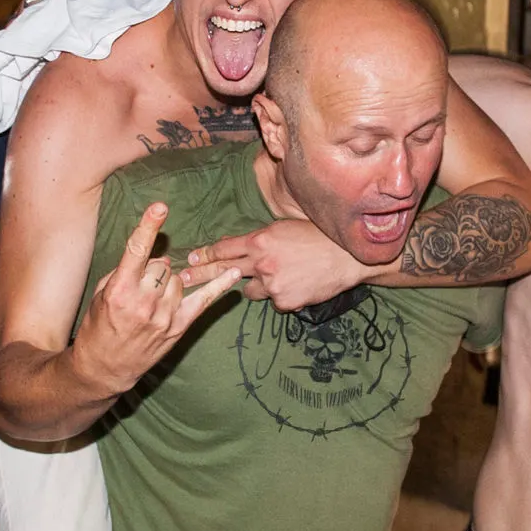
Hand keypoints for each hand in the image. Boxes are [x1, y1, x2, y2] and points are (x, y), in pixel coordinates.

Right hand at [69, 203, 242, 393]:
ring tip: (152, 299)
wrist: (104, 367)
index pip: (137, 251)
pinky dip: (219, 287)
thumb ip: (124, 272)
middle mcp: (143, 301)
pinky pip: (203, 301)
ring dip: (168, 282)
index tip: (160, 207)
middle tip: (141, 285)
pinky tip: (233, 273)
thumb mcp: (100, 295)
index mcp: (120, 290)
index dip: (149, 227)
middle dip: (153, 268)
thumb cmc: (99, 327)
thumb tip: (151, 256)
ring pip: (178, 279)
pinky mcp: (178, 327)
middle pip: (162, 264)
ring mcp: (163, 316)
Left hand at [181, 217, 364, 309]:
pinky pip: (274, 301)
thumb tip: (238, 245)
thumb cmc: (319, 237)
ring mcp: (272, 285)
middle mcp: (261, 263)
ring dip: (258, 285)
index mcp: (260, 241)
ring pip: (250, 290)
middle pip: (223, 271)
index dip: (206, 254)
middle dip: (200, 273)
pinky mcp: (284, 302)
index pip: (224, 249)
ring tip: (283, 274)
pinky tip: (298, 283)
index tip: (192, 258)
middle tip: (183, 277)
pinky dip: (281, 295)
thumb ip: (260, 238)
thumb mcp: (285, 228)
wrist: (347, 258)